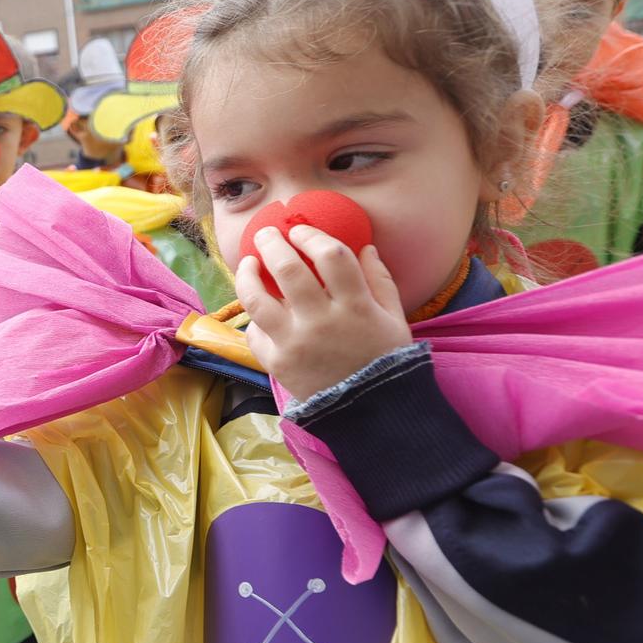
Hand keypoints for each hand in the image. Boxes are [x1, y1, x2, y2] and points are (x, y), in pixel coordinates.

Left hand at [236, 224, 411, 403]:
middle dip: (273, 243)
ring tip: (249, 263)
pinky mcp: (277, 363)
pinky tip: (259, 307)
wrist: (371, 412)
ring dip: (247, 275)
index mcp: (356, 307)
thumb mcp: (394, 318)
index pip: (331, 256)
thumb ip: (380, 280)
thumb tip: (365, 247)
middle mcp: (321, 322)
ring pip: (257, 300)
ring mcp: (295, 343)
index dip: (312, 236)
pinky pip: (254, 333)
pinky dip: (254, 318)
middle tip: (268, 233)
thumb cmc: (385, 360)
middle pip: (288, 270)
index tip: (301, 230)